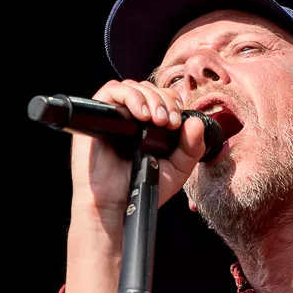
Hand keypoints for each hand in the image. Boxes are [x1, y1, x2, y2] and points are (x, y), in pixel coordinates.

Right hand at [68, 79, 207, 224]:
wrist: (118, 205)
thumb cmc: (143, 187)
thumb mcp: (177, 168)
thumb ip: (191, 147)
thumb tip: (196, 122)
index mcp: (149, 125)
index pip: (162, 97)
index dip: (173, 102)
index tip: (178, 121)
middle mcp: (131, 117)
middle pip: (149, 88)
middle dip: (164, 100)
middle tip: (169, 123)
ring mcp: (114, 116)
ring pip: (132, 86)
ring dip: (150, 98)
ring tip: (157, 120)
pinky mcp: (97, 117)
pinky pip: (110, 92)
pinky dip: (130, 97)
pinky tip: (141, 116)